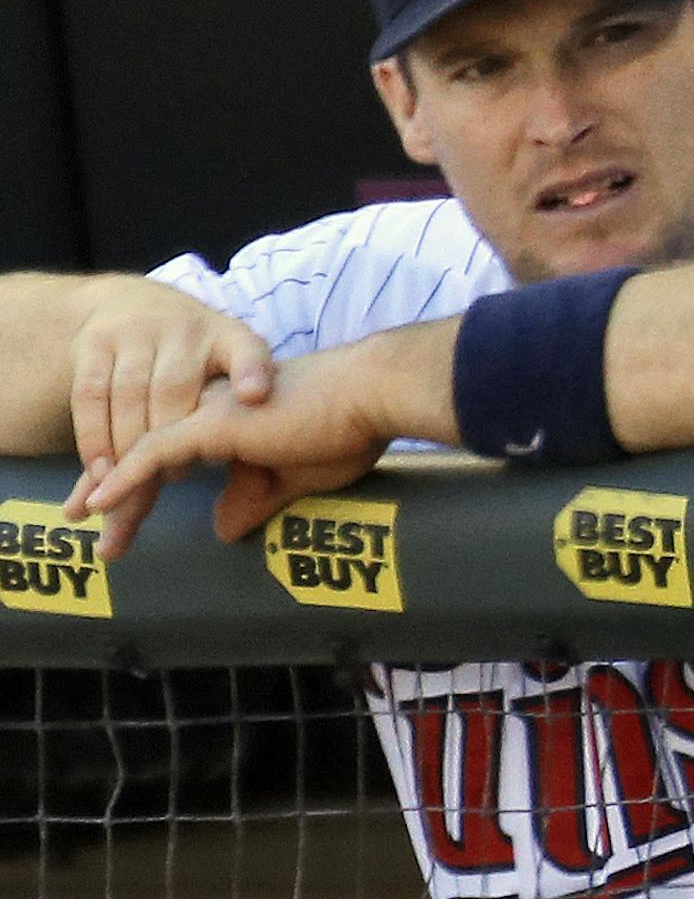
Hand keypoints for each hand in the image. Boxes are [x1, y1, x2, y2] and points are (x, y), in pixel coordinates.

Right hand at [62, 278, 272, 537]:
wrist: (133, 305)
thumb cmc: (195, 357)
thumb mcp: (229, 368)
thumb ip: (243, 410)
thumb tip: (256, 489)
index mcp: (230, 337)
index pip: (248, 350)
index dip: (252, 372)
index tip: (255, 396)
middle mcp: (184, 328)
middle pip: (174, 388)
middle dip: (170, 439)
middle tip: (174, 480)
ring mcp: (136, 331)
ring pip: (129, 394)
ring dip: (128, 447)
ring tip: (131, 486)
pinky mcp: (95, 343)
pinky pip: (91, 396)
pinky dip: (94, 437)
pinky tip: (101, 472)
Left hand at [83, 353, 387, 559]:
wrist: (374, 395)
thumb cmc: (351, 429)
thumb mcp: (299, 476)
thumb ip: (257, 498)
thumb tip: (223, 528)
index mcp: (236, 419)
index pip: (179, 452)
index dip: (150, 482)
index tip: (126, 514)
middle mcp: (214, 409)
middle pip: (152, 451)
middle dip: (119, 490)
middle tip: (93, 526)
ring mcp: (212, 412)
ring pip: (147, 454)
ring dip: (116, 493)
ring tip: (89, 525)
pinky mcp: (215, 423)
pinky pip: (154, 453)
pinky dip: (125, 478)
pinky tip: (99, 501)